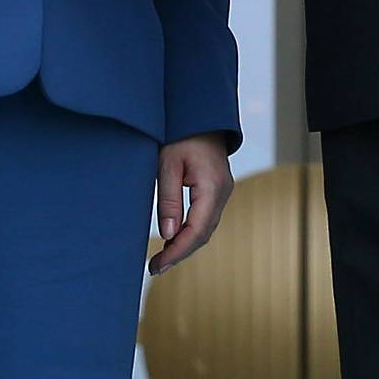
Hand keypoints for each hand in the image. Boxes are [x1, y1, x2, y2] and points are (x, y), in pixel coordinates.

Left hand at [149, 133, 232, 276]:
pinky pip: (206, 217)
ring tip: (162, 258)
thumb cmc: (181, 132)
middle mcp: (223, 191)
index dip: (177, 252)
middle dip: (180, 252)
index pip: (196, 230)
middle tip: (155, 267)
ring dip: (185, 244)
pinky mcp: (218, 188)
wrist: (200, 111)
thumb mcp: (168, 163)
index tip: (157, 265)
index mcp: (212, 187)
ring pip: (206, 228)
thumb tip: (167, 235)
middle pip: (203, 234)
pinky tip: (174, 236)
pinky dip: (191, 231)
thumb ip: (168, 199)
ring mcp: (223, 190)